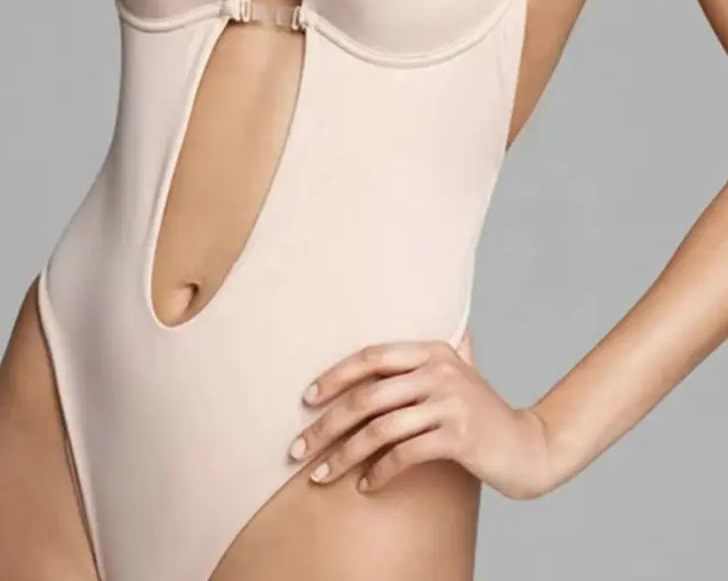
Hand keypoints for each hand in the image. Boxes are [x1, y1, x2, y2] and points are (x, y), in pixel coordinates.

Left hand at [287, 332, 553, 498]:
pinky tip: (365, 485)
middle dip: (327, 425)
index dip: (335, 376)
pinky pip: (404, 453)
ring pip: (380, 428)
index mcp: (433, 351)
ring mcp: (450, 402)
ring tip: (320, 476)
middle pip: (367, 396)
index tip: (307, 399)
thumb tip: (399, 341)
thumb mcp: (458, 375)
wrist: (529, 446)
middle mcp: (440, 370)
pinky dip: (379, 471)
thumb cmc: (483, 412)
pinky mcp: (458, 436)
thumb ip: (431, 358)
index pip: (371, 357)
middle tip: (298, 448)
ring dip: (344, 455)